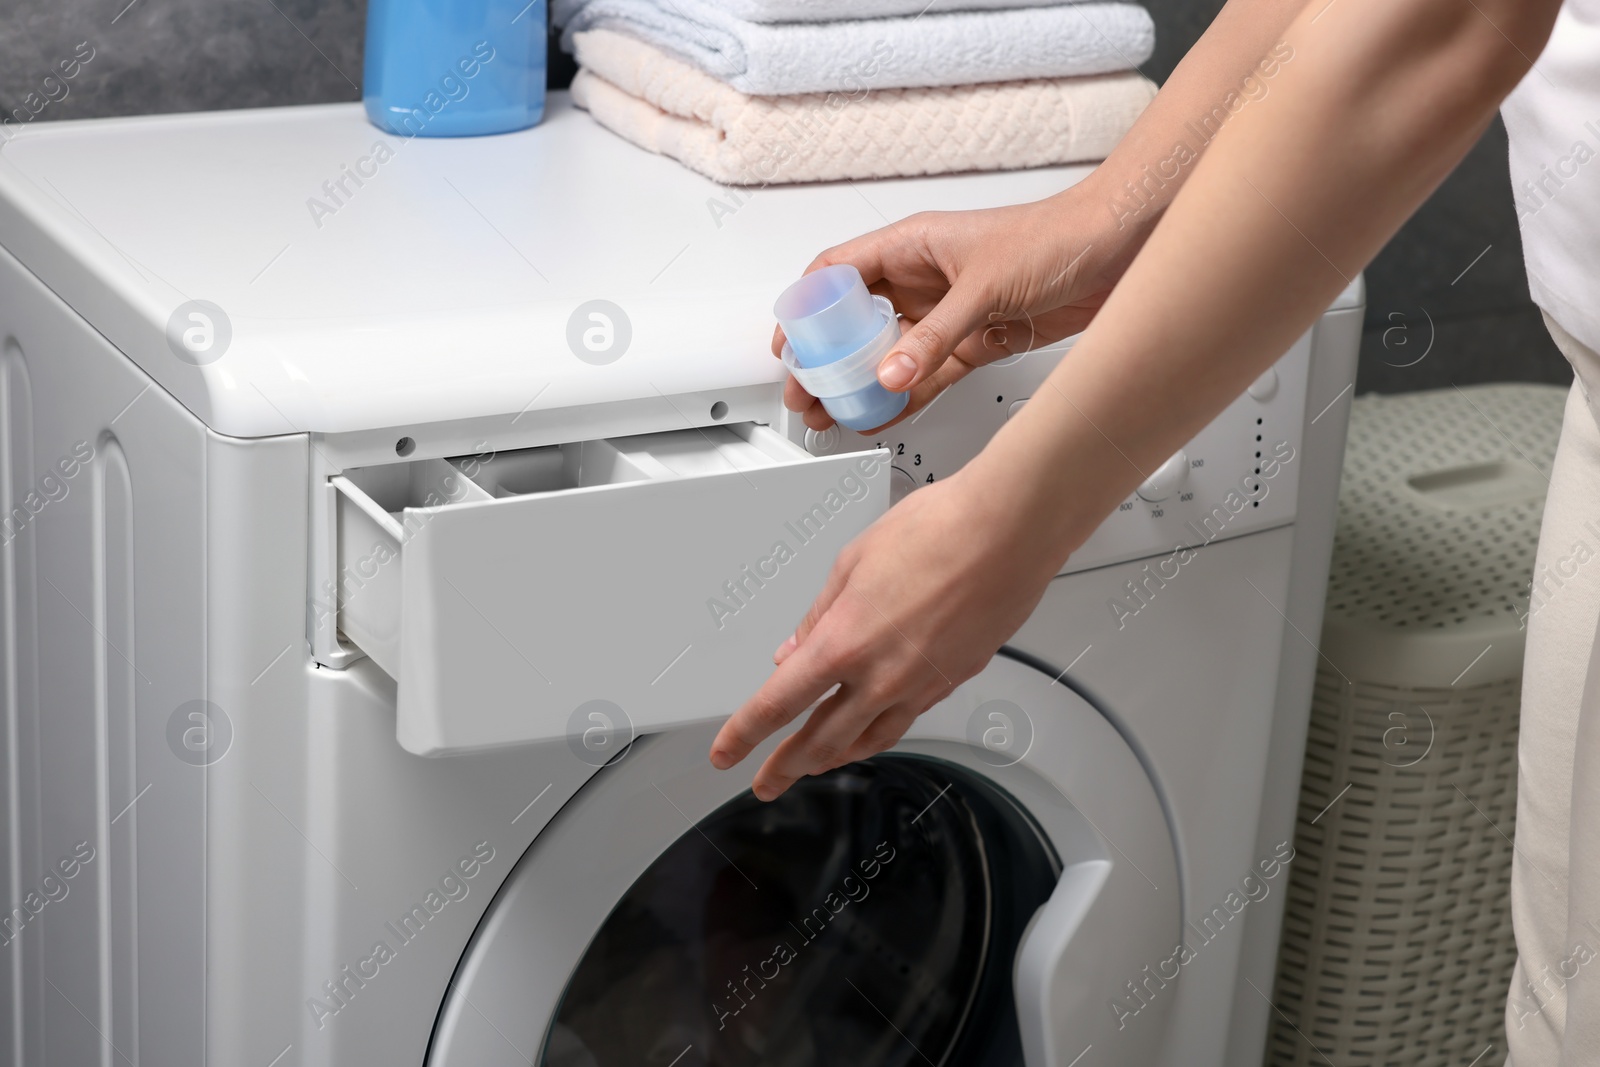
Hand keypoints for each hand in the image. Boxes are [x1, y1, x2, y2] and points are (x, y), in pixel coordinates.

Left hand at [708, 464, 1066, 799]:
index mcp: (842, 643)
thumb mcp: (853, 561)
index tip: (726, 753)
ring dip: (832, 759)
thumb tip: (795, 648)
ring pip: (866, 741)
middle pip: (820, 741)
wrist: (1008, 531)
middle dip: (786, 767)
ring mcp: (920, 685)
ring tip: (813, 766)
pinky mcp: (952, 681)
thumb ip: (819, 613)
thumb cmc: (938, 531)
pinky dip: (877, 735)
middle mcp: (880, 677)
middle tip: (767, 782)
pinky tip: (871, 733)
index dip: (744, 736)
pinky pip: (904, 721)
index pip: (777, 705)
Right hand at [777, 178, 1144, 431]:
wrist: (1118, 248)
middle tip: (809, 391)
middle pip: (858, 319)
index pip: (838, 273)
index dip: (807, 308)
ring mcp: (949, 310)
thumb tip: (892, 375)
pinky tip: (886, 413)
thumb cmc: (1057, 236)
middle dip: (829, 357)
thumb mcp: (984, 286)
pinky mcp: (977, 339)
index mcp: (912, 244)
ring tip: (838, 411)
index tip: (791, 346)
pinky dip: (907, 394)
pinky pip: (930, 372)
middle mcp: (925, 277)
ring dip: (863, 382)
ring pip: (891, 351)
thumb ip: (936, 337)